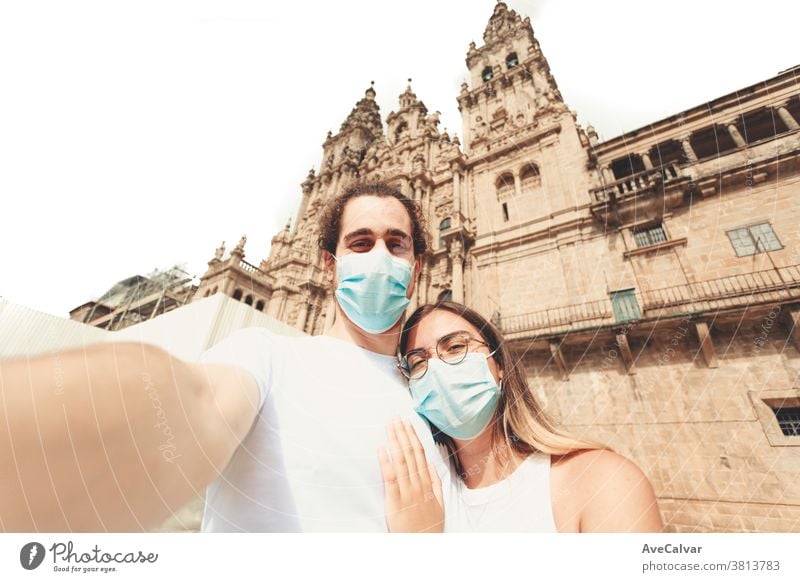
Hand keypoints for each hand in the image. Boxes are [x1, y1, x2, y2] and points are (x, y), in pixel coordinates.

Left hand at [378, 418, 442, 532]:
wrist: (423, 546)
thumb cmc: (429, 526)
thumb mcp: (439, 504)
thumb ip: (436, 484)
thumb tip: (432, 465)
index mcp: (427, 483)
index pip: (420, 453)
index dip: (413, 436)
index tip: (407, 423)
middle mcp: (418, 484)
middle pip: (410, 453)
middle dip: (402, 434)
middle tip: (395, 418)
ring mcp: (407, 492)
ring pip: (401, 461)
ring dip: (394, 441)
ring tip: (389, 427)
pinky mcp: (395, 502)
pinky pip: (390, 479)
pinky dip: (385, 462)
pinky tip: (381, 449)